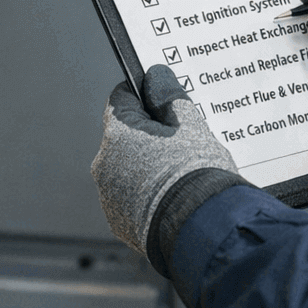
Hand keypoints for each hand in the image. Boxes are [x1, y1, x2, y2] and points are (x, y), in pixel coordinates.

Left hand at [91, 64, 244, 262]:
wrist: (202, 231)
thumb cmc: (198, 174)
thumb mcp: (192, 126)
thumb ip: (170, 96)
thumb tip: (157, 76)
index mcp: (118, 133)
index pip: (122, 98)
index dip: (145, 96)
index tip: (164, 102)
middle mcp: (104, 163)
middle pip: (125, 136)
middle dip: (149, 136)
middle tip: (183, 143)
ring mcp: (109, 197)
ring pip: (127, 169)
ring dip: (147, 167)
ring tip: (182, 175)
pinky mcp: (119, 223)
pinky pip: (131, 199)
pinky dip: (147, 196)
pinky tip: (174, 199)